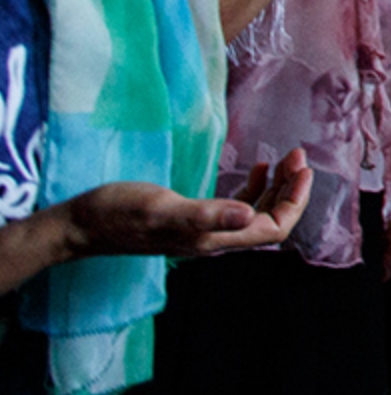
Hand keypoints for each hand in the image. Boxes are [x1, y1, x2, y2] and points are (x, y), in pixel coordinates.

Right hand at [64, 147, 312, 259]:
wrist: (83, 223)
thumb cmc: (120, 213)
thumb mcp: (163, 208)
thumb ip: (206, 213)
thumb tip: (248, 213)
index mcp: (213, 239)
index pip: (273, 229)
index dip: (295, 201)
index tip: (303, 169)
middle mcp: (214, 239)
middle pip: (270, 221)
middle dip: (290, 189)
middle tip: (297, 155)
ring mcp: (204, 230)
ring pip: (256, 212)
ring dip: (275, 186)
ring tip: (284, 157)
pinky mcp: (192, 219)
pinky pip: (235, 207)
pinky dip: (253, 188)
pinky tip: (256, 169)